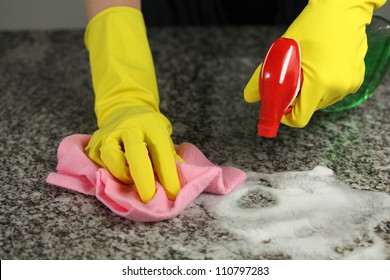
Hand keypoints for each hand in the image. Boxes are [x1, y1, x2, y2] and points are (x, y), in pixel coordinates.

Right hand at [86, 107, 180, 202]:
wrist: (123, 109)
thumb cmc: (148, 129)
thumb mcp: (164, 136)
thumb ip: (169, 157)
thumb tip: (177, 183)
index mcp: (151, 126)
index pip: (161, 152)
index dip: (168, 175)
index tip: (173, 193)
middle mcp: (129, 128)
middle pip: (135, 154)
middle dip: (144, 180)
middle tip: (150, 199)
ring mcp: (109, 134)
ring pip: (113, 160)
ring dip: (124, 176)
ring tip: (133, 180)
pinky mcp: (94, 144)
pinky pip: (102, 165)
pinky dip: (112, 174)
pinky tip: (121, 174)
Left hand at [244, 0, 385, 127]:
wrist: (342, 10)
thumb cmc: (311, 27)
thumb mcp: (282, 52)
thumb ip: (261, 78)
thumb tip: (250, 97)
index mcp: (319, 83)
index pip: (300, 118)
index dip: (286, 116)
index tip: (280, 107)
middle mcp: (337, 88)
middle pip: (309, 109)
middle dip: (297, 100)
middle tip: (292, 80)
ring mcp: (350, 85)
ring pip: (322, 102)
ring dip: (311, 93)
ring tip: (308, 71)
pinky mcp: (357, 80)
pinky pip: (335, 92)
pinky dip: (325, 86)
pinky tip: (322, 68)